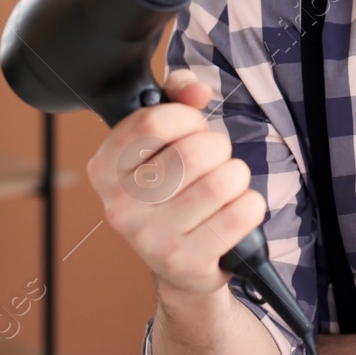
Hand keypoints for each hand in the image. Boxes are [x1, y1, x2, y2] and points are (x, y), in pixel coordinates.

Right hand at [86, 68, 266, 299]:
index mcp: (105, 169)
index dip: (187, 117)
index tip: (192, 127)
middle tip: (214, 159)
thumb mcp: (164, 136)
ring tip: (225, 184)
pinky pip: (241, 213)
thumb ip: (176, 96)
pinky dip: (250, 204)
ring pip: (222, 182)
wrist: (181, 261)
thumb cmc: (171, 188)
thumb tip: (198, 92)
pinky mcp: (186, 263)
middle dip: (217, 147)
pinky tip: (234, 209)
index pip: (153, 122)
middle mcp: (120, 207)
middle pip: (193, 152)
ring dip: (236, 175)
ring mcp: (151, 240)